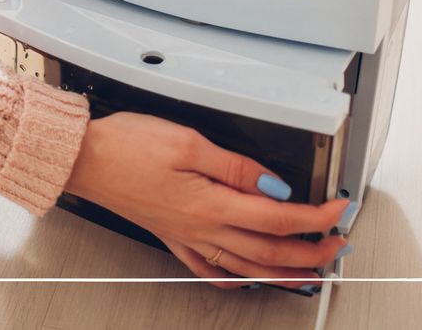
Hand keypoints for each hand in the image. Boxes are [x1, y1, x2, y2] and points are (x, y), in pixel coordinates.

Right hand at [65, 112, 350, 289]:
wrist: (83, 158)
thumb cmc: (125, 146)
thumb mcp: (188, 142)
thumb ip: (236, 166)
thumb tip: (275, 183)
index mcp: (210, 205)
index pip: (278, 218)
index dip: (315, 217)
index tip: (338, 210)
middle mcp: (200, 228)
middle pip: (269, 251)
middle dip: (310, 252)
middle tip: (337, 247)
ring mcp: (184, 235)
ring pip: (244, 266)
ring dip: (282, 273)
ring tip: (308, 274)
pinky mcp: (169, 234)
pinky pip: (207, 267)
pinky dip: (231, 278)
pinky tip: (240, 280)